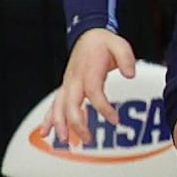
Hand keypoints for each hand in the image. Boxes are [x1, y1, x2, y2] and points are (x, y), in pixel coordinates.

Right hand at [44, 27, 140, 149]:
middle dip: (76, 123)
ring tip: (64, 142)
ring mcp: (67, 84)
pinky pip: (55, 105)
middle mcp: (74, 80)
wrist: (88, 35)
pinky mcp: (66, 88)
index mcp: (88, 71)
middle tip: (87, 139)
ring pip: (58, 107)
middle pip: (71, 104)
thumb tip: (130, 74)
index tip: (115, 120)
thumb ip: (126, 59)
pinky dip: (49, 119)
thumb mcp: (120, 45)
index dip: (103, 108)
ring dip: (59, 125)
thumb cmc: (104, 43)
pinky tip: (45, 133)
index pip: (93, 92)